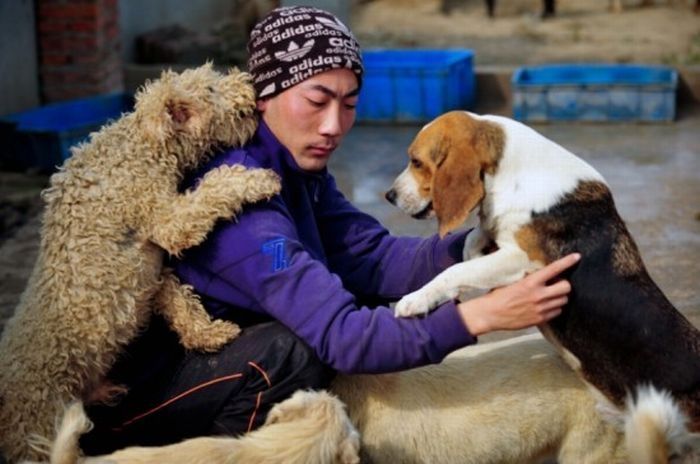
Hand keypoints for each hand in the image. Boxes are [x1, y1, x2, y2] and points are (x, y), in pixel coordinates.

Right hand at [456, 253, 579, 335]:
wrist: (490, 314)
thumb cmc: (498, 296)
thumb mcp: (513, 282)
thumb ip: (530, 279)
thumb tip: (543, 275)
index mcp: (531, 282)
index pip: (554, 269)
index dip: (567, 262)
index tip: (577, 257)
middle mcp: (538, 295)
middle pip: (566, 287)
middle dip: (564, 285)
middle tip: (557, 284)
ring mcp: (541, 308)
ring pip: (563, 300)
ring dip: (559, 297)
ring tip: (549, 296)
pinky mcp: (540, 319)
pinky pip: (557, 312)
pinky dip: (554, 308)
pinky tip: (545, 306)